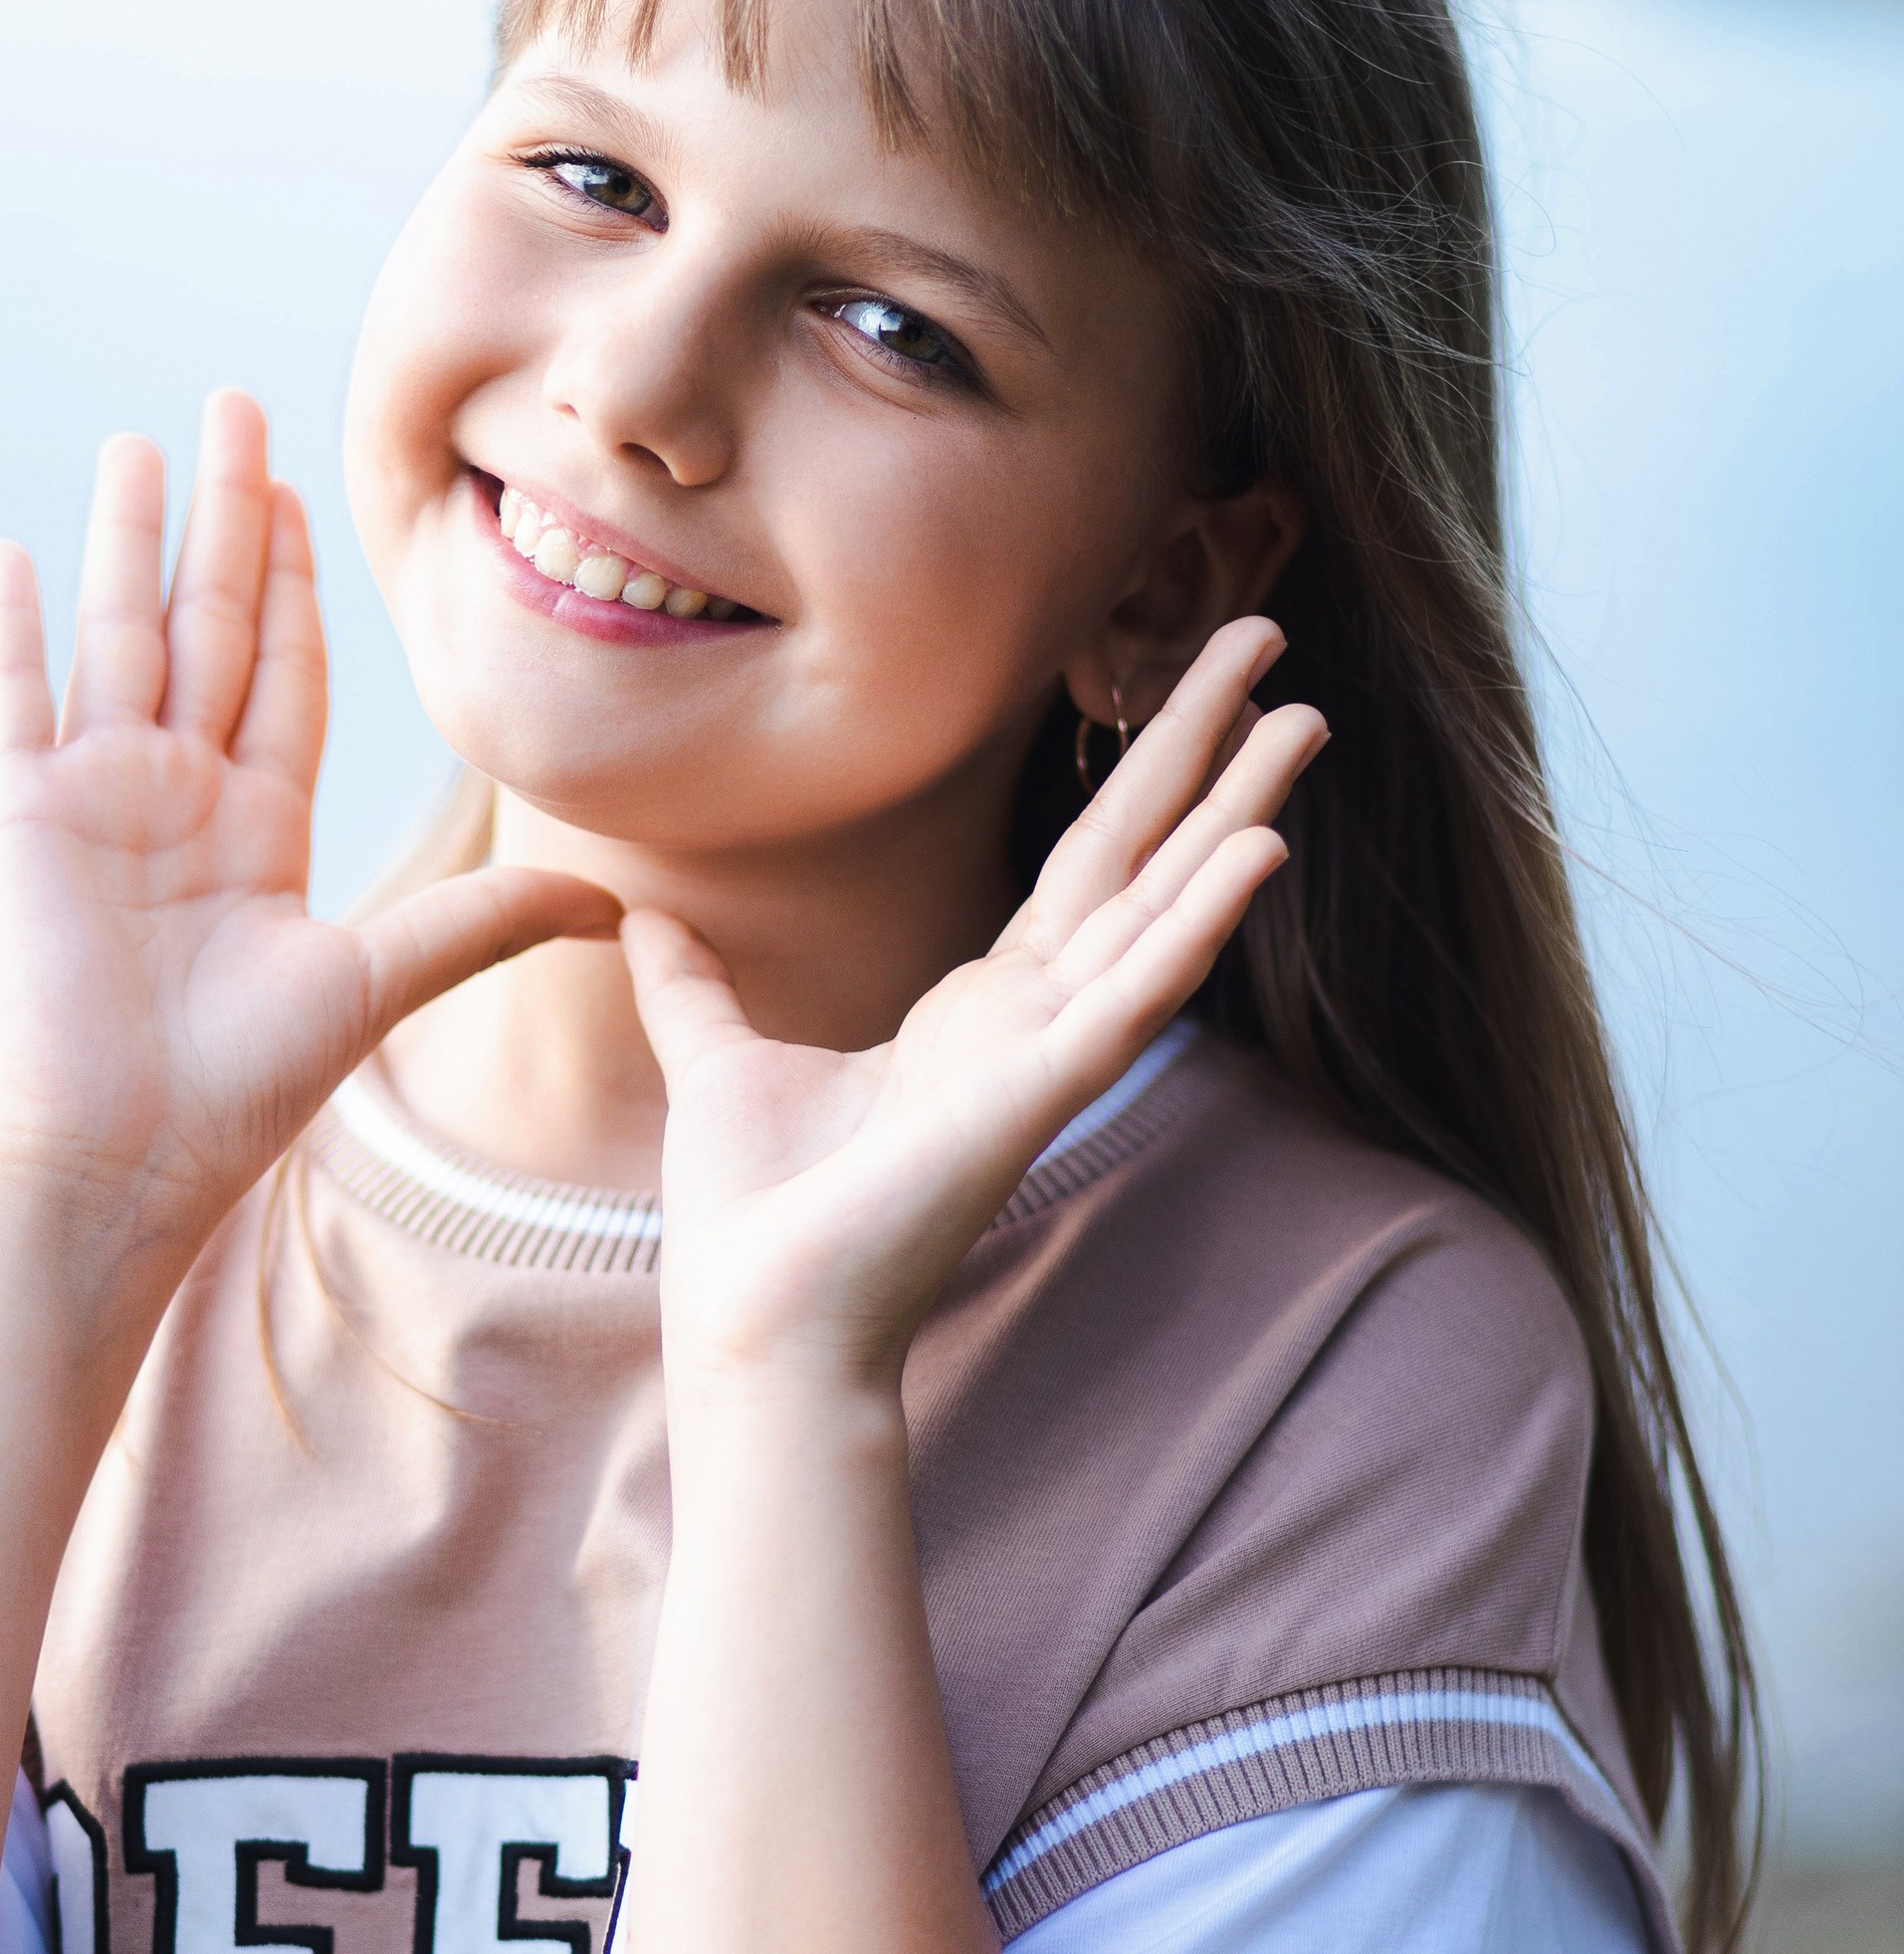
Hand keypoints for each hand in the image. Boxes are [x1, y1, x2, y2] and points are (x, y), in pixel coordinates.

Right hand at [0, 397, 614, 1275]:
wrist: (122, 1156)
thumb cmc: (239, 1090)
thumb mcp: (381, 981)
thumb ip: (485, 923)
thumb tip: (620, 908)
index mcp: (257, 825)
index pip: (282, 671)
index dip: (292, 582)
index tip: (306, 489)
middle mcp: (174, 794)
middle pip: (205, 624)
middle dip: (224, 517)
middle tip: (238, 408)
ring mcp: (91, 796)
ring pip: (117, 633)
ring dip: (128, 538)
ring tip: (140, 443)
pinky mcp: (18, 817)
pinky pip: (11, 699)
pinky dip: (10, 627)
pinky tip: (12, 550)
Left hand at [623, 621, 1324, 1393]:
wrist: (753, 1316)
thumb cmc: (755, 1215)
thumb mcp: (721, 1059)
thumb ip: (698, 986)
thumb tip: (646, 917)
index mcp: (977, 1011)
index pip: (1082, 865)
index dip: (1137, 770)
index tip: (1191, 687)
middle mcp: (1033, 1023)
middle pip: (1141, 853)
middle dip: (1206, 747)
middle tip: (1272, 636)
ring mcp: (1048, 1057)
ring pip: (1164, 908)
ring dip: (1237, 811)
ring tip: (1308, 718)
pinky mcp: (1040, 1094)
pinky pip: (1136, 994)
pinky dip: (1197, 922)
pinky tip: (1261, 848)